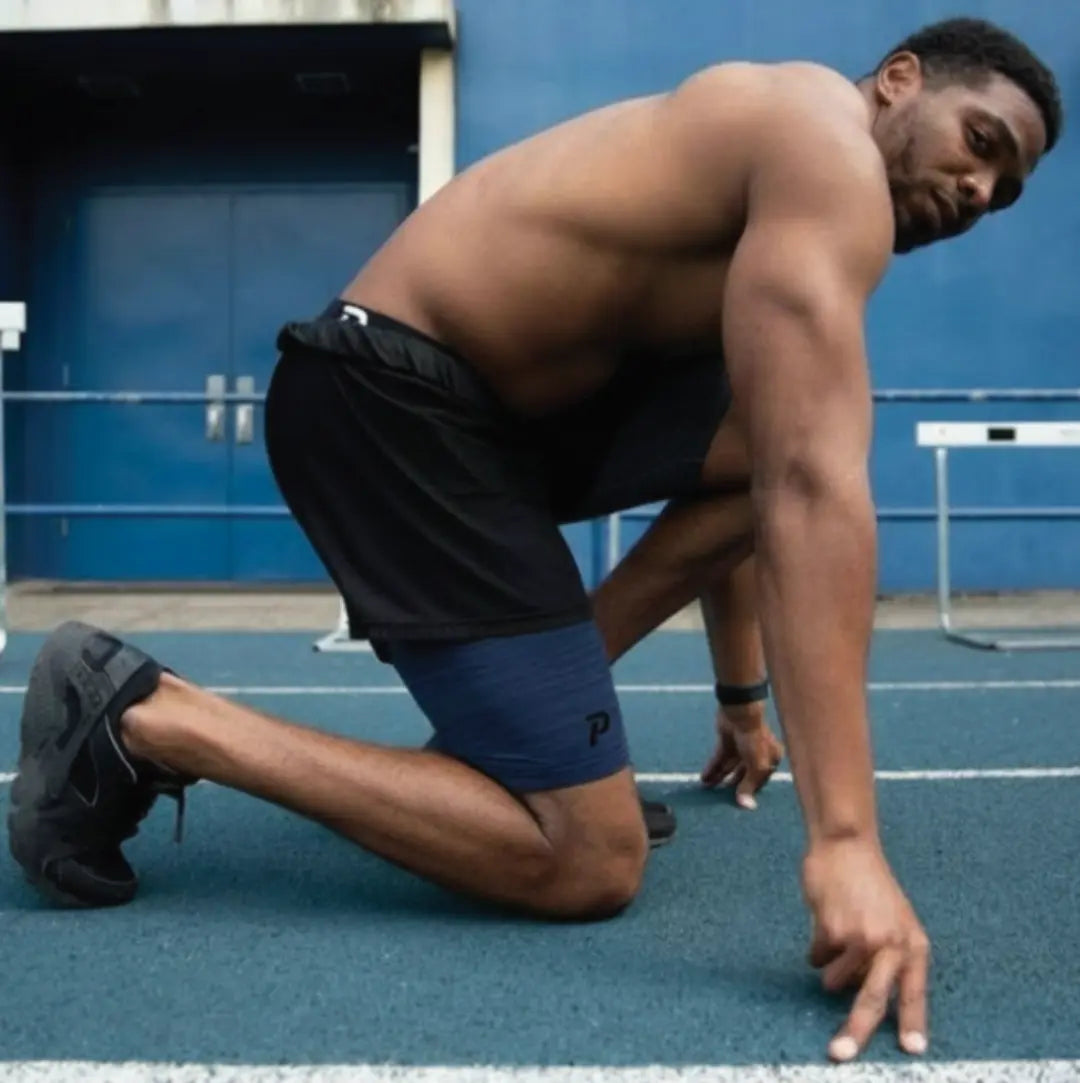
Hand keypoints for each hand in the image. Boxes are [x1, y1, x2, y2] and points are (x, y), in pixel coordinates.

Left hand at [700, 703, 783, 808]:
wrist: (739, 712)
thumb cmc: (754, 738)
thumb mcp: (756, 765)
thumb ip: (749, 785)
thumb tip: (746, 805)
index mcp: (771, 758)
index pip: (760, 780)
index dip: (750, 791)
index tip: (738, 803)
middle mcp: (757, 753)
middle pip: (743, 774)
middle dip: (731, 785)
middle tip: (720, 799)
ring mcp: (741, 746)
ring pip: (729, 766)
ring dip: (719, 778)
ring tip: (707, 790)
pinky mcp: (727, 740)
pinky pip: (719, 758)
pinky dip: (712, 768)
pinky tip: (705, 778)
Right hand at [802, 837, 930, 1062]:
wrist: (846, 845)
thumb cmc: (867, 883)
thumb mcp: (892, 921)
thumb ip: (887, 956)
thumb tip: (862, 991)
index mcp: (912, 944)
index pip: (914, 993)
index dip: (912, 1023)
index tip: (912, 1051)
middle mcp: (891, 945)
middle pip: (874, 999)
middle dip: (855, 1030)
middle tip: (839, 1054)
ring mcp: (862, 938)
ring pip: (836, 978)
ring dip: (830, 965)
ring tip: (835, 933)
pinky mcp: (832, 930)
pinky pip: (818, 957)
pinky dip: (816, 946)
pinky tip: (823, 919)